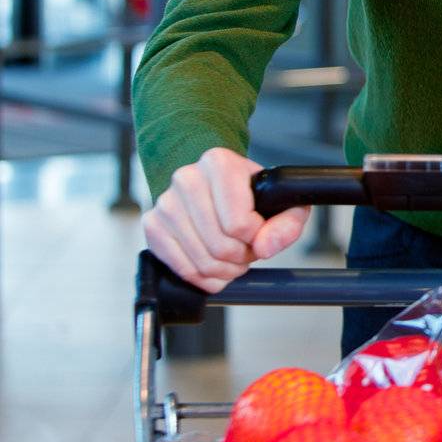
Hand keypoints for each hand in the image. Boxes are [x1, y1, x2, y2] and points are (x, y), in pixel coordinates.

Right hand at [140, 147, 310, 292]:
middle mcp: (187, 178)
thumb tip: (265, 247)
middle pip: (220, 245)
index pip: (239, 223)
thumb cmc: (251, 195)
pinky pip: (181, 269)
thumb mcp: (283, 201)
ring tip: (234, 257)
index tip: (259, 232)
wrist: (217, 188)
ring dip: (225, 270)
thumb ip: (288, 223)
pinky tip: (215, 268)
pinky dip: (204, 278)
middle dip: (242, 257)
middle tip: (248, 250)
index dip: (256, 238)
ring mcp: (165, 203)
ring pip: (201, 261)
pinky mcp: (152, 225)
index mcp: (219, 163)